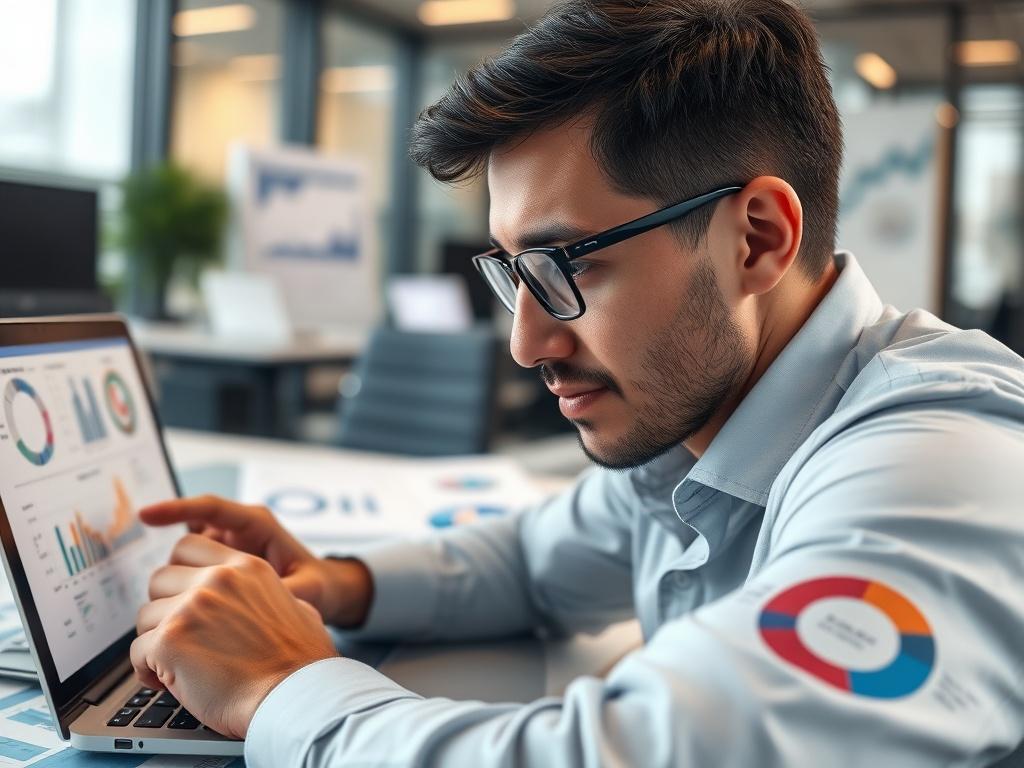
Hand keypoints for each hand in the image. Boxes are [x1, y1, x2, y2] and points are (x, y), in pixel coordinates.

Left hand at [132, 534, 337, 738]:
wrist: (294, 697)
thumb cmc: (300, 664)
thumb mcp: (298, 608)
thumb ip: (270, 595)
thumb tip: (264, 601)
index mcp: (246, 567)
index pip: (188, 546)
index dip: (179, 573)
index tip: (182, 596)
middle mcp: (217, 579)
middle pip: (159, 578)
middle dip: (164, 608)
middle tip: (181, 636)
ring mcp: (191, 607)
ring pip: (144, 616)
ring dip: (155, 642)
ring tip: (177, 664)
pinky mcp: (170, 641)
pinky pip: (136, 652)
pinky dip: (148, 672)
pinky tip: (170, 682)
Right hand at [140, 495, 372, 625]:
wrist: (324, 590)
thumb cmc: (316, 585)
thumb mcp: (304, 590)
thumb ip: (280, 593)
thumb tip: (253, 607)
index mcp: (257, 525)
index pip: (211, 508)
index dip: (176, 509)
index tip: (145, 515)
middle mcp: (238, 532)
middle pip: (189, 541)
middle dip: (177, 569)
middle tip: (174, 603)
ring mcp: (227, 548)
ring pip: (185, 560)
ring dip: (181, 586)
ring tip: (188, 618)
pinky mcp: (219, 565)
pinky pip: (191, 573)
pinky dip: (185, 592)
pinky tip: (185, 618)